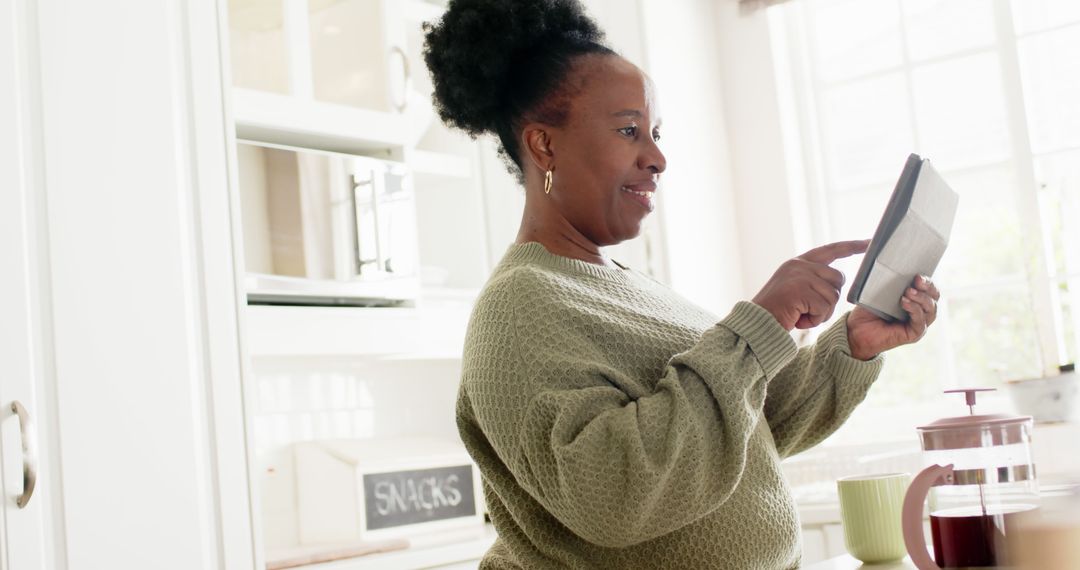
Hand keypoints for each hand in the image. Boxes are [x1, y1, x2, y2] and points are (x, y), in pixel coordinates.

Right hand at [752, 240, 869, 330]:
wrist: (756, 323)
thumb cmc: (775, 311)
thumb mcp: (793, 288)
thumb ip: (812, 280)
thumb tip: (837, 280)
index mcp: (798, 262)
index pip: (831, 250)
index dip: (852, 246)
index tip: (869, 242)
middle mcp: (800, 265)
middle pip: (838, 279)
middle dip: (830, 298)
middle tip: (809, 309)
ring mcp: (800, 276)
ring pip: (833, 296)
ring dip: (821, 313)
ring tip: (800, 314)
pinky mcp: (801, 291)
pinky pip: (824, 308)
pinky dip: (814, 320)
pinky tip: (798, 319)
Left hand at [846, 275, 940, 359]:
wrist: (857, 329)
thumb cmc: (869, 310)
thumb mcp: (881, 292)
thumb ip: (893, 283)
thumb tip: (898, 269)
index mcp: (915, 300)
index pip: (929, 289)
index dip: (927, 281)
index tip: (918, 274)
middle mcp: (920, 312)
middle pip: (934, 298)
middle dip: (928, 287)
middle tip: (917, 280)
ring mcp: (918, 324)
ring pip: (931, 309)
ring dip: (921, 298)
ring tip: (908, 291)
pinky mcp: (914, 334)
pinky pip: (921, 322)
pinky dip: (915, 310)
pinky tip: (904, 302)